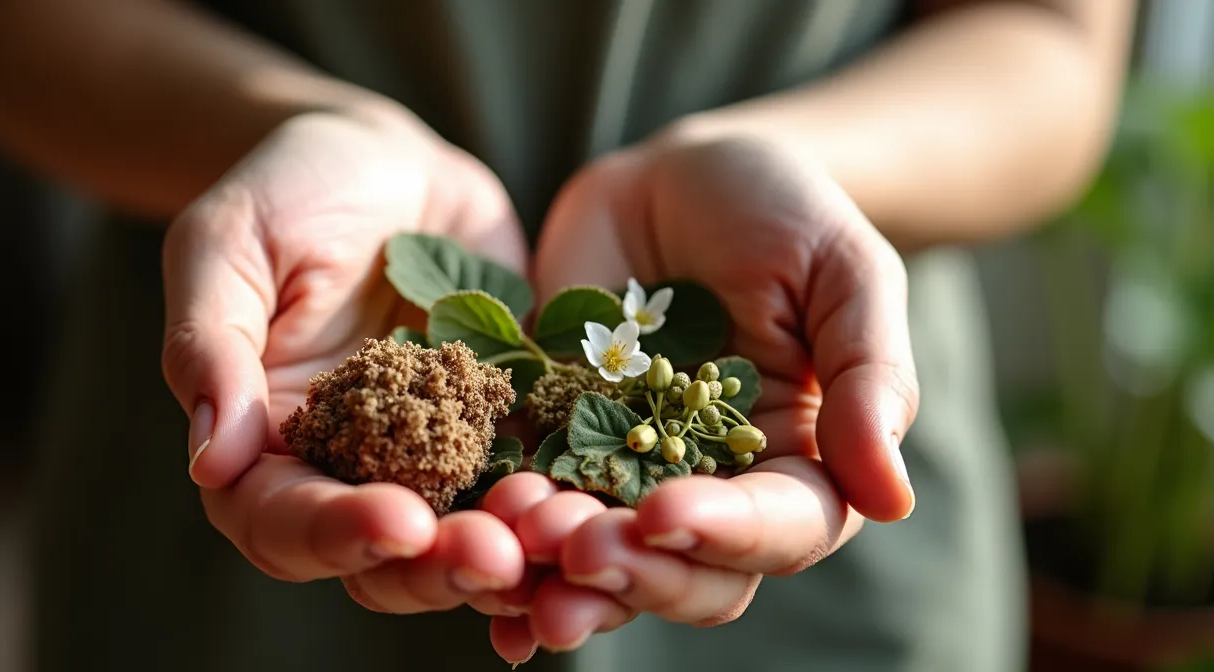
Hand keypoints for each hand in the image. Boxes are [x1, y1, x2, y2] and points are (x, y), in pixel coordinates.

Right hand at [160, 111, 537, 612]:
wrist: (385, 162)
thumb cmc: (287, 192)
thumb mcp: (228, 244)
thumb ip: (210, 343)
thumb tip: (210, 458)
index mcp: (265, 444)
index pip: (280, 520)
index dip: (333, 532)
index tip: (397, 522)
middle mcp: (348, 469)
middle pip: (380, 557)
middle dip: (435, 567)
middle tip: (495, 558)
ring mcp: (432, 456)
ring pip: (461, 537)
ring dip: (506, 552)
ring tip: (551, 538)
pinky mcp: (501, 428)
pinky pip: (531, 479)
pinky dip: (558, 503)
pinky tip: (596, 507)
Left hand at [484, 129, 920, 660]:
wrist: (676, 179)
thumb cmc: (781, 213)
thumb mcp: (844, 272)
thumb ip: (871, 377)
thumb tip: (893, 499)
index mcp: (798, 465)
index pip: (779, 528)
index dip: (726, 533)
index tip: (668, 512)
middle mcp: (712, 492)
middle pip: (686, 570)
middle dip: (630, 570)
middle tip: (572, 550)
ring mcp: (626, 475)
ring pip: (600, 559)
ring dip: (556, 568)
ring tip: (512, 541)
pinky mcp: (552, 448)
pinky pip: (529, 509)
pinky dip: (502, 542)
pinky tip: (471, 556)